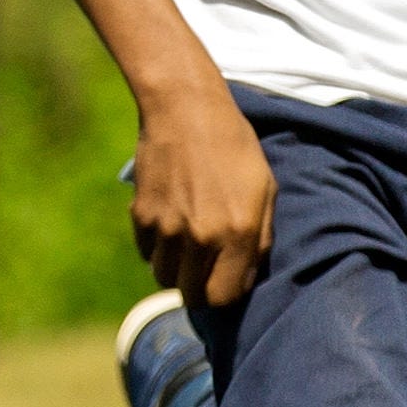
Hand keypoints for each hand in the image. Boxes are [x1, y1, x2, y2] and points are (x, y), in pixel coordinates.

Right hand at [127, 87, 276, 306]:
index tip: (226, 280)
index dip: (225, 294)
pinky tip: (169, 222)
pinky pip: (145, 252)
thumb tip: (247, 275)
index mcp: (238, 232)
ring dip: (175, 269)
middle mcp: (201, 237)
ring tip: (186, 246)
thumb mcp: (265, 188)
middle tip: (204, 271)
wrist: (186, 109)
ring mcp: (167, 228)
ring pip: (164, 276)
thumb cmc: (234, 146)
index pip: (223, 297)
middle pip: (190, 295)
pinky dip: (156, 246)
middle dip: (198, 289)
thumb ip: (260, 237)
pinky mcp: (142, 215)